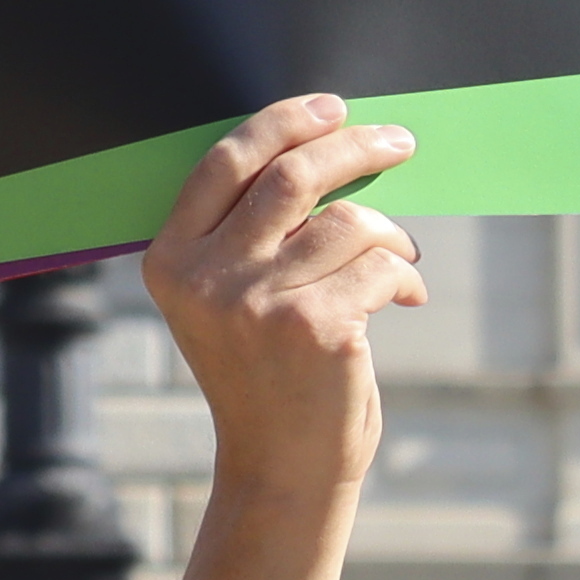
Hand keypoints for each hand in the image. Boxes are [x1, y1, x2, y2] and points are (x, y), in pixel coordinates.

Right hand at [138, 94, 426, 520]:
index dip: (284, 122)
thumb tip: (326, 153)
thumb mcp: (232, 304)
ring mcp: (260, 302)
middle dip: (355, 147)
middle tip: (399, 141)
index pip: (226, 162)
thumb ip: (252, 237)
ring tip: (402, 259)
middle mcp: (207, 278)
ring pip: (348, 221)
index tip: (333, 108)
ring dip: (391, 233)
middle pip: (292, 174)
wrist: (283, 470)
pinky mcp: (317, 327)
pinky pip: (381, 264)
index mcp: (171, 261)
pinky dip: (407, 273)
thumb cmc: (268, 381)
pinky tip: (408, 298)